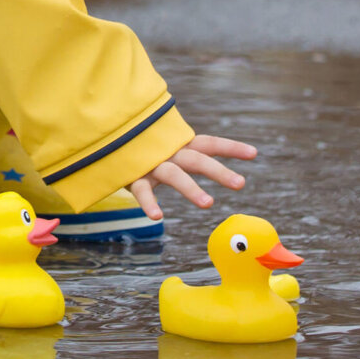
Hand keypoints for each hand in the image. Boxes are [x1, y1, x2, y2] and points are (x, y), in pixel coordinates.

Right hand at [128, 135, 257, 219]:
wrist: (105, 142)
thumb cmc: (140, 149)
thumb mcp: (163, 148)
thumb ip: (183, 152)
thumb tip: (203, 159)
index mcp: (178, 145)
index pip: (209, 143)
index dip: (230, 148)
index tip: (254, 154)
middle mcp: (167, 152)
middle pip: (197, 159)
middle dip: (218, 171)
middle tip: (240, 184)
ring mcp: (150, 163)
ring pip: (174, 174)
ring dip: (191, 188)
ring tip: (208, 204)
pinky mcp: (132, 175)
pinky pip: (141, 190)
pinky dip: (149, 202)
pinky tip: (157, 217)